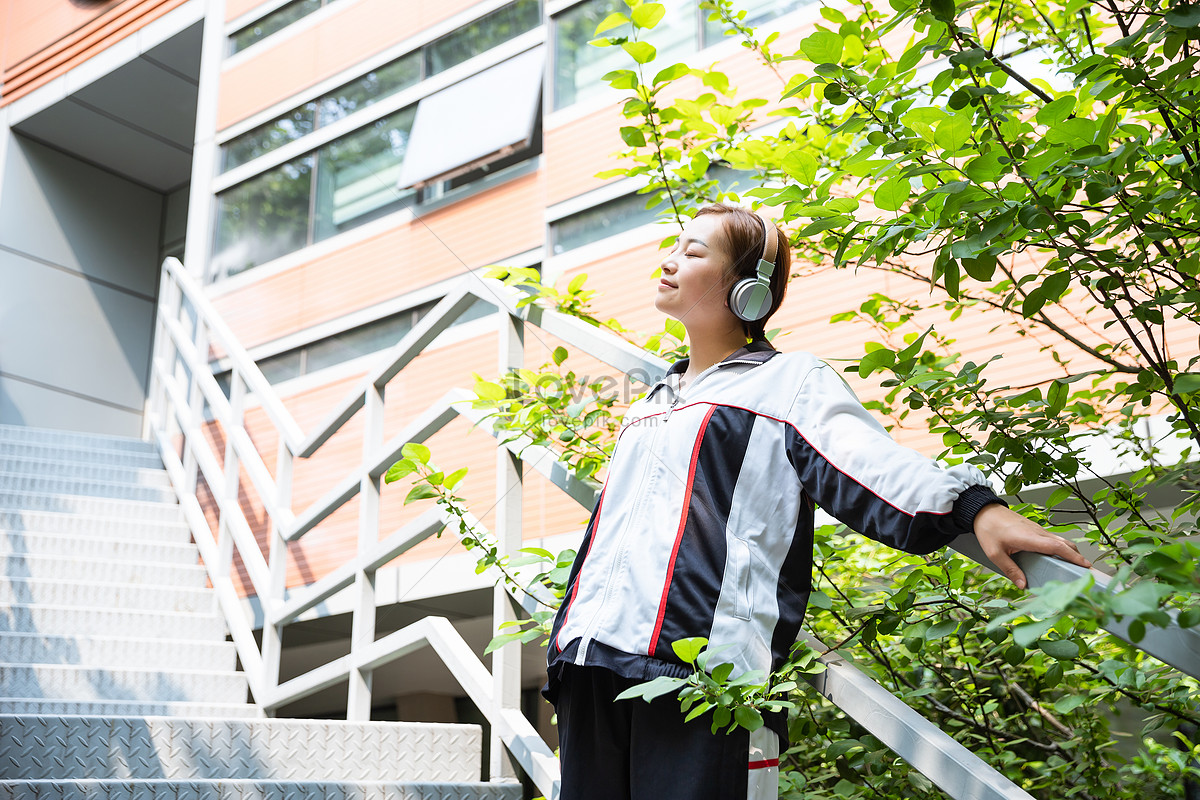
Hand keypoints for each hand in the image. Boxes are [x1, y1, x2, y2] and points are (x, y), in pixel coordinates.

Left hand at [972, 503, 1091, 588]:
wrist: (984, 511)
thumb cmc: (988, 529)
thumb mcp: (995, 553)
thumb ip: (1010, 569)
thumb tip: (1023, 585)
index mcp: (1029, 538)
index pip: (1057, 547)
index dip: (1073, 556)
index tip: (1086, 565)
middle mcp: (1037, 532)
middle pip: (1063, 543)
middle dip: (1077, 556)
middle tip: (1086, 571)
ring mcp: (1037, 529)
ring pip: (1059, 540)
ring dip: (1070, 551)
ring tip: (1075, 566)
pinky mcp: (1034, 529)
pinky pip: (1051, 539)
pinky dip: (1060, 547)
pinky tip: (1058, 557)